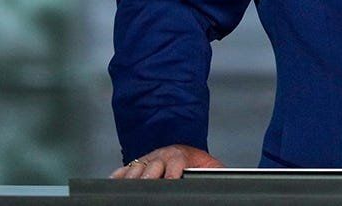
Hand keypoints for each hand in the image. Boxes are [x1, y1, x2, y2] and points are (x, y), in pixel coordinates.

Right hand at [109, 144, 224, 179]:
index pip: (175, 163)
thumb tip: (225, 177)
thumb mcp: (210, 167)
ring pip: (135, 168)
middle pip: (151, 166)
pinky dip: (117, 178)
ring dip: (132, 179)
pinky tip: (115, 186)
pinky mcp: (135, 165)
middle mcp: (160, 156)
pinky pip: (122, 171)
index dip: (172, 173)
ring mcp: (146, 160)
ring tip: (130, 190)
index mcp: (180, 156)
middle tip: (147, 187)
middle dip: (149, 177)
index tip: (171, 182)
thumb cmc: (196, 163)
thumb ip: (216, 172)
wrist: (182, 150)